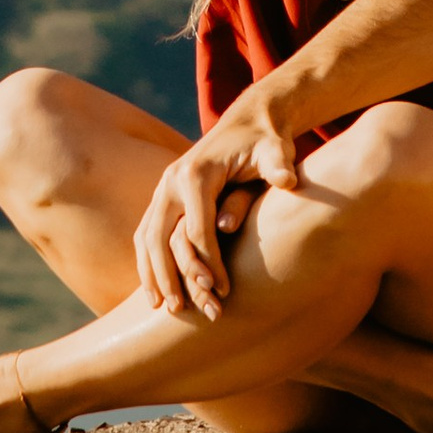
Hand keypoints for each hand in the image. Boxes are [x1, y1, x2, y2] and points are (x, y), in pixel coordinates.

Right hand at [134, 93, 302, 315]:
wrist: (249, 122)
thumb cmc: (265, 143)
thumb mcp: (275, 150)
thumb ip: (279, 165)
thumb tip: (286, 181)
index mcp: (196, 173)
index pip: (196, 229)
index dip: (209, 263)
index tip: (224, 291)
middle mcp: (172, 181)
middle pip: (161, 237)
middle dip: (172, 275)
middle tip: (185, 310)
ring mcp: (163, 189)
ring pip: (146, 238)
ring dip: (152, 274)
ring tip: (165, 308)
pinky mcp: (163, 197)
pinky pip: (146, 234)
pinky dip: (146, 263)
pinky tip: (155, 290)